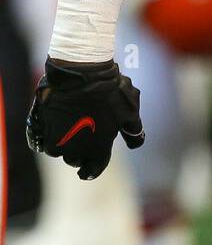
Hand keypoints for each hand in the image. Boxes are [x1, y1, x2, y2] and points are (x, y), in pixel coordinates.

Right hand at [26, 57, 143, 179]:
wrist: (83, 73)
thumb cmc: (111, 92)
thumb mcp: (130, 112)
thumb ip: (133, 131)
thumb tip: (136, 143)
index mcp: (98, 150)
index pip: (93, 169)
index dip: (92, 170)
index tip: (87, 171)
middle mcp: (76, 151)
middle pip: (75, 160)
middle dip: (79, 153)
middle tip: (83, 137)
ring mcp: (57, 141)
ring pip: (59, 151)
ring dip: (64, 143)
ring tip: (70, 126)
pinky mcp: (42, 130)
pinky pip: (44, 141)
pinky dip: (49, 136)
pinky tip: (56, 123)